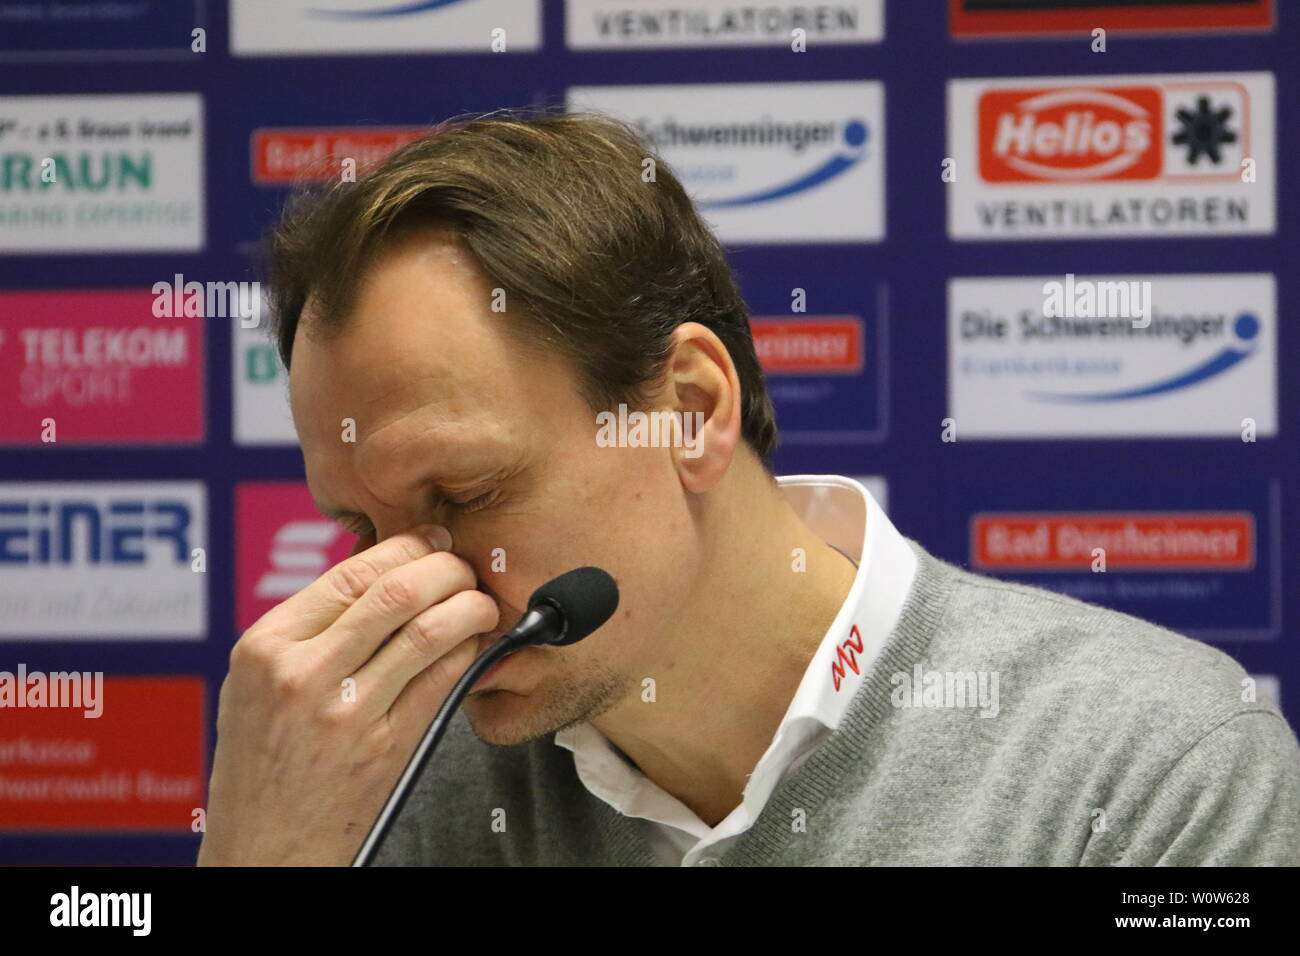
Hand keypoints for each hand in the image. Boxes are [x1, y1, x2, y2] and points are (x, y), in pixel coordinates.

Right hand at [196, 526, 497, 865]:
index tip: (430, 543)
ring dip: (470, 606)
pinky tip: (476, 645)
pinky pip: (443, 680)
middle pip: (397, 591)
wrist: (264, 849)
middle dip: (446, 567)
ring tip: (480, 602)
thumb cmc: (261, 764)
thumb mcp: (256, 685)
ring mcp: (347, 711)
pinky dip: (469, 652)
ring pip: (429, 631)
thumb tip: (379, 576)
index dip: (404, 547)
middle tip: (464, 567)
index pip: (350, 572)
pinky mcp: (386, 747)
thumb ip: (307, 631)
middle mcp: (303, 672)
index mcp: (266, 646)